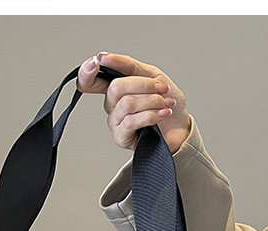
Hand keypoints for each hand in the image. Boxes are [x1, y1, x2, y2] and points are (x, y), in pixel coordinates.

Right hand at [77, 52, 191, 154]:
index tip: (97, 62)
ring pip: (127, 104)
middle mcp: (112, 105)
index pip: (89, 81)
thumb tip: (105, 56)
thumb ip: (128, 65)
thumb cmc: (167, 101)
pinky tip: (163, 114)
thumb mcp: (152, 74)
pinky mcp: (121, 137)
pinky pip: (130, 122)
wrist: (181, 126)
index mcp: (115, 87)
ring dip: (152, 101)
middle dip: (144, 85)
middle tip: (162, 88)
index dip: (86, 72)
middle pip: (115, 88)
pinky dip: (151, 115)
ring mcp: (115, 121)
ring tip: (166, 103)